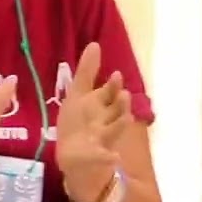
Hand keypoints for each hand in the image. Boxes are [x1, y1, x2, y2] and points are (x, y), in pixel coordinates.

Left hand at [55, 43, 131, 201]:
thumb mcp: (78, 94)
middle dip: (121, 104)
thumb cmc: (79, 120)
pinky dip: (109, 157)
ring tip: (126, 118)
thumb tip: (94, 43)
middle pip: (116, 111)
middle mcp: (105, 120)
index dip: (113, 85)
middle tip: (125, 95)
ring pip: (115, 130)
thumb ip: (87, 71)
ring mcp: (103, 139)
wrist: (75, 156)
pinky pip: (104, 157)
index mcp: (100, 105)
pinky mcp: (96, 157)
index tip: (116, 75)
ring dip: (120, 124)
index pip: (109, 93)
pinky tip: (113, 157)